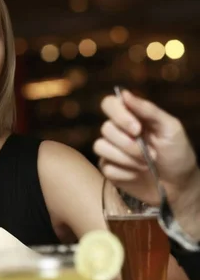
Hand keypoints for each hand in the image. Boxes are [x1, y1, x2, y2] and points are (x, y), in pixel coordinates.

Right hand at [93, 90, 197, 205]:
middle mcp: (119, 131)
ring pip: (100, 147)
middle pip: (105, 128)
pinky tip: (137, 174)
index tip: (137, 129)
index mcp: (133, 117)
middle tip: (150, 154)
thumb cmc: (178, 154)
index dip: (118, 115)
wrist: (179, 186)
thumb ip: (148, 109)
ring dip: (126, 159)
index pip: (109, 104)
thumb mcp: (170, 128)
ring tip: (145, 165)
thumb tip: (124, 93)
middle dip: (129, 144)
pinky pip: (106, 167)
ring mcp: (112, 151)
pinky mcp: (109, 170)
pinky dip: (125, 173)